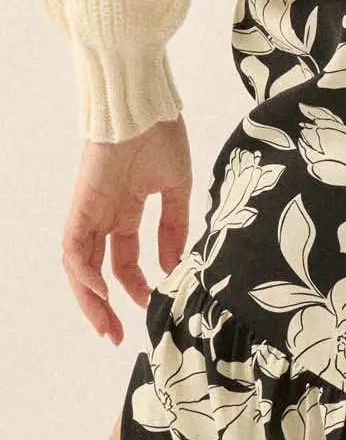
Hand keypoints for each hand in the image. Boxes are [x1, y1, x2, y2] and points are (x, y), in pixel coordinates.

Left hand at [61, 114, 192, 344]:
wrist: (144, 104)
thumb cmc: (161, 134)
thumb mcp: (177, 185)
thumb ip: (175, 224)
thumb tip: (173, 263)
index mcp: (128, 208)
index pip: (126, 258)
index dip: (136, 284)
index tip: (152, 303)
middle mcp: (106, 215)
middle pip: (97, 270)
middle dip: (105, 306)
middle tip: (117, 335)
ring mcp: (91, 211)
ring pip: (80, 266)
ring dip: (90, 299)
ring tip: (107, 326)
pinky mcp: (81, 205)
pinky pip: (74, 247)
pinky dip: (83, 273)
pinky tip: (101, 292)